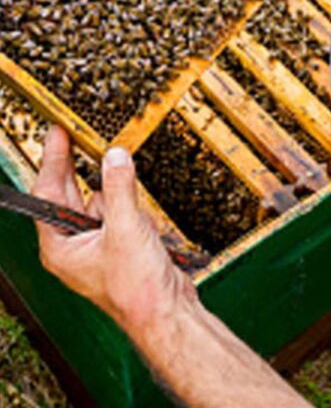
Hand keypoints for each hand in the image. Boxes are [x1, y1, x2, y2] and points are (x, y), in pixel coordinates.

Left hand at [33, 125, 195, 334]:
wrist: (166, 312)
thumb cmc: (136, 288)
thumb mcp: (126, 228)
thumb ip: (119, 188)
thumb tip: (114, 157)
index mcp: (60, 246)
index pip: (48, 193)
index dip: (53, 160)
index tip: (57, 133)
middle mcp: (73, 246)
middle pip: (69, 194)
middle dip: (76, 167)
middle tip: (76, 134)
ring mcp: (96, 245)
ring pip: (98, 201)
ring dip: (112, 190)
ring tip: (124, 182)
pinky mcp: (118, 245)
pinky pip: (118, 212)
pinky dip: (128, 204)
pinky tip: (141, 211)